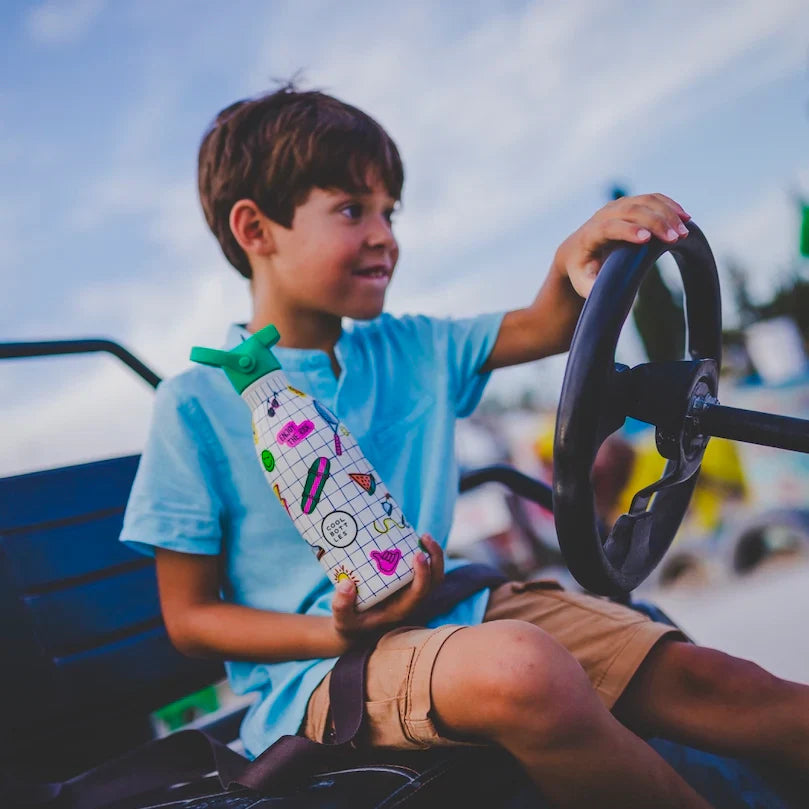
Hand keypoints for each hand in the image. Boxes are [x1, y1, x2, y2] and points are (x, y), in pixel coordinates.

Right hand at [330, 534, 443, 646]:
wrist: (355, 630)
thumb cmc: (351, 625)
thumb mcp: (342, 619)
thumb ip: (341, 605)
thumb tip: (347, 584)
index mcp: (401, 610)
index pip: (420, 592)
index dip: (423, 574)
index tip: (417, 554)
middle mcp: (411, 601)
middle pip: (435, 581)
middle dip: (435, 558)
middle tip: (424, 536)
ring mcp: (411, 592)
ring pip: (433, 574)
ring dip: (433, 554)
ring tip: (423, 536)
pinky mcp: (406, 584)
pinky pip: (422, 569)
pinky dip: (423, 554)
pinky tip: (411, 539)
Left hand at [553, 193, 690, 298]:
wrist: (575, 251)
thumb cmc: (581, 272)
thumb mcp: (584, 284)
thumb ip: (596, 289)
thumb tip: (616, 297)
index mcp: (590, 235)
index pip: (609, 227)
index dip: (628, 231)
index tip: (647, 239)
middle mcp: (603, 215)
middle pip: (631, 210)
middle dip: (655, 222)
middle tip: (676, 238)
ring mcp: (617, 206)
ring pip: (645, 201)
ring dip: (667, 213)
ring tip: (685, 231)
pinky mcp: (630, 203)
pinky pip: (652, 199)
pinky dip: (669, 206)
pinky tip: (685, 217)